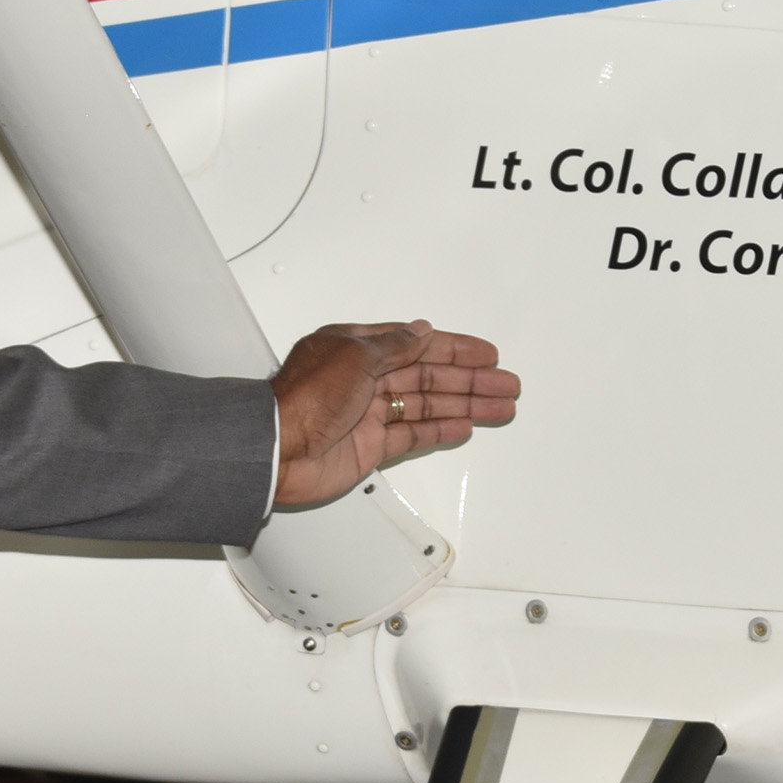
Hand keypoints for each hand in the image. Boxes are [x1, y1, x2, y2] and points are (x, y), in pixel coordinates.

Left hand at [271, 320, 520, 508]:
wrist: (277, 450)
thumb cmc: (303, 398)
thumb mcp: (354, 355)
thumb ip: (394, 345)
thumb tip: (420, 332)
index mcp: (358, 349)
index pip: (418, 345)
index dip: (454, 348)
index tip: (486, 354)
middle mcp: (366, 379)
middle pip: (430, 375)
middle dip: (471, 379)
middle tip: (506, 384)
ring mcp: (370, 414)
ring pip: (429, 405)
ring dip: (465, 404)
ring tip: (499, 407)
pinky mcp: (371, 446)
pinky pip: (414, 435)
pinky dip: (441, 429)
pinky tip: (464, 425)